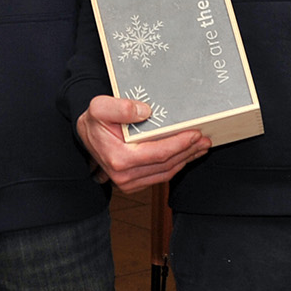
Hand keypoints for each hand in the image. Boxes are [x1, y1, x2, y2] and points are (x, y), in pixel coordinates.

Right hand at [76, 95, 208, 192]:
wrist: (85, 136)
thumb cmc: (94, 122)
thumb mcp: (100, 107)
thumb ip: (121, 108)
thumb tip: (145, 111)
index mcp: (119, 158)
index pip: (158, 153)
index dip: (179, 144)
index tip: (195, 133)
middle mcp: (124, 175)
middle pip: (166, 165)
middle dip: (188, 151)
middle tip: (205, 139)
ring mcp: (129, 183)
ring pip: (166, 172)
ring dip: (186, 159)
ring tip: (201, 147)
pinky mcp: (133, 184)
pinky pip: (160, 176)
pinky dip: (176, 164)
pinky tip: (186, 155)